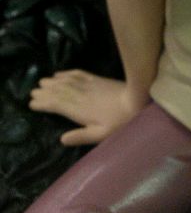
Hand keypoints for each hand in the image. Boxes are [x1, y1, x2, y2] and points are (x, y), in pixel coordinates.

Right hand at [29, 70, 148, 145]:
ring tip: (41, 82)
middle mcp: (79, 95)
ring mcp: (88, 85)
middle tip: (32, 92)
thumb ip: (81, 136)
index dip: (43, 103)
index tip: (32, 103)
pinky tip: (60, 74)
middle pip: (58, 92)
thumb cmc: (120, 122)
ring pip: (65, 82)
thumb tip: (62, 139)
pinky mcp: (97, 79)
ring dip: (53, 82)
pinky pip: (78, 74)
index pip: (56, 105)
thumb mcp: (100, 135)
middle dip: (44, 92)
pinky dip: (67, 73)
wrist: (136, 100)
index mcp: (78, 110)